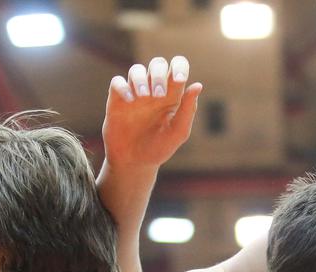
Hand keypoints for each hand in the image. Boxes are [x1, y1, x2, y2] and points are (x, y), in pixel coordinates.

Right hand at [103, 55, 201, 169]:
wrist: (135, 162)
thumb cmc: (159, 148)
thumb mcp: (178, 132)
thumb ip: (188, 110)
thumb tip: (198, 85)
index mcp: (172, 95)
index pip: (177, 67)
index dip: (179, 66)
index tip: (179, 80)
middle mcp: (153, 90)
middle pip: (157, 64)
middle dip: (159, 74)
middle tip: (160, 95)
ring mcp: (135, 93)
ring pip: (136, 70)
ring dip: (141, 79)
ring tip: (144, 96)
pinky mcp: (117, 100)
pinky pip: (117, 82)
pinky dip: (124, 87)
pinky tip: (130, 101)